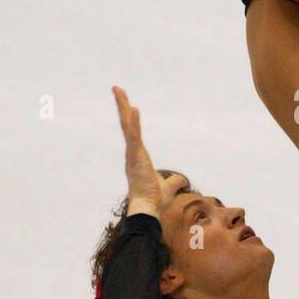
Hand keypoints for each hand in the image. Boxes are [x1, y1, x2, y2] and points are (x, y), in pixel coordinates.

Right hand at [111, 86, 186, 214]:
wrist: (147, 209)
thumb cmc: (155, 200)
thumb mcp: (169, 187)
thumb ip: (175, 181)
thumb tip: (181, 180)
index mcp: (137, 159)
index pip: (133, 134)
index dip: (132, 120)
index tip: (132, 107)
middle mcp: (131, 154)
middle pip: (126, 125)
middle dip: (122, 107)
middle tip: (117, 90)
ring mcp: (132, 154)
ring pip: (127, 126)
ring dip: (122, 107)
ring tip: (118, 90)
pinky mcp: (135, 156)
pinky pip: (133, 135)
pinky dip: (132, 121)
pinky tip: (131, 107)